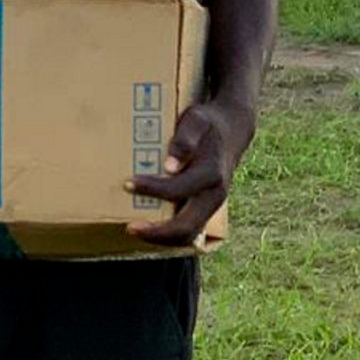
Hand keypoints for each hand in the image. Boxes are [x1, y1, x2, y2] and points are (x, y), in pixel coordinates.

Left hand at [127, 100, 252, 246]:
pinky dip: (167, 234)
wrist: (231, 131)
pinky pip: (187, 230)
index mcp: (211, 174)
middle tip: (130, 227)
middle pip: (187, 227)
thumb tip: (170, 166)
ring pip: (188, 236)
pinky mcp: (205, 210)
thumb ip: (185, 140)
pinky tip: (148, 227)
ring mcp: (211, 206)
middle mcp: (214, 196)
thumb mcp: (197, 122)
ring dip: (161, 238)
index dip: (152, 190)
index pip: (178, 190)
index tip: (128, 183)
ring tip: (135, 229)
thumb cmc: (207, 125)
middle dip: (157, 232)